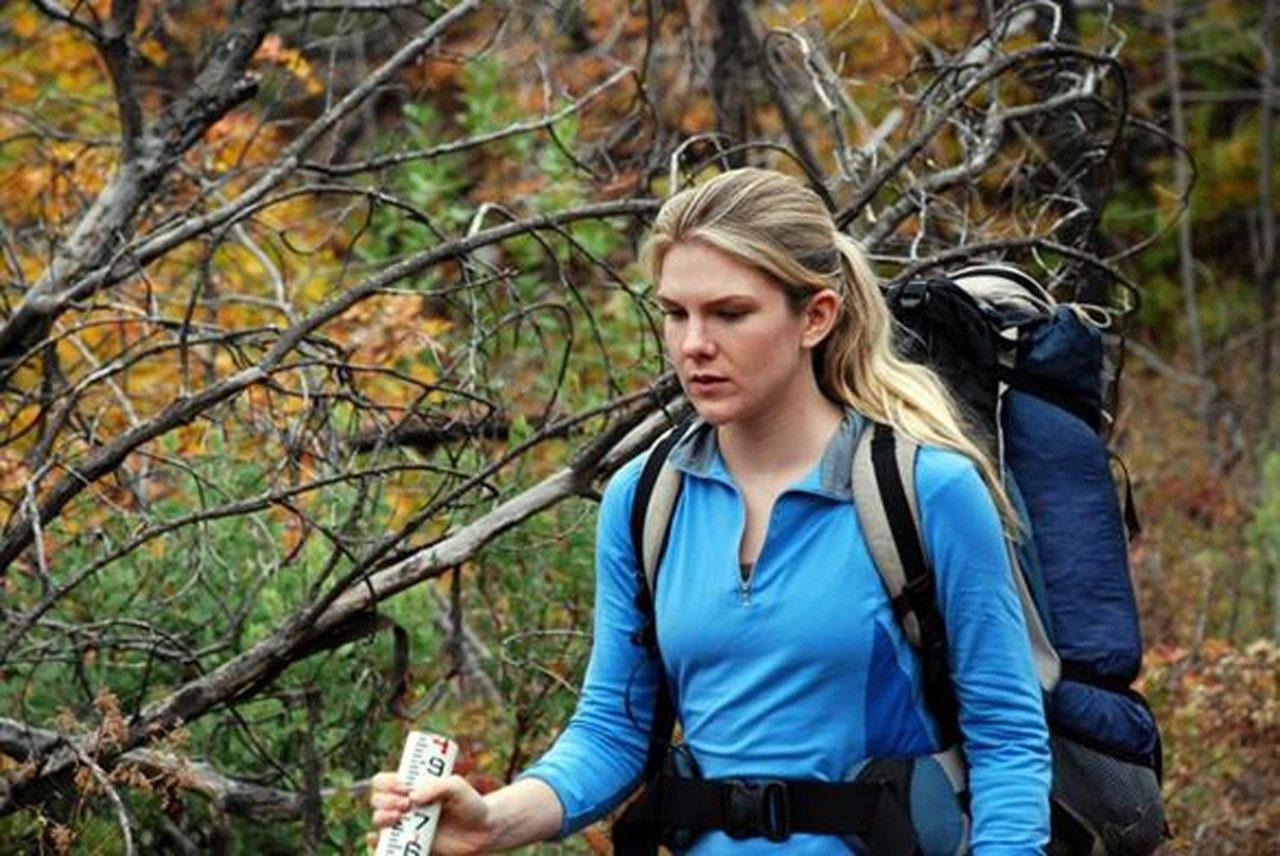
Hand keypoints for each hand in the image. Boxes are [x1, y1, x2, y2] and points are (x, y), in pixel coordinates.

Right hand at [368, 771, 492, 854]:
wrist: (482, 832)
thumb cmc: (470, 804)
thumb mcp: (458, 787)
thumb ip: (439, 786)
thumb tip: (413, 797)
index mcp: (411, 787)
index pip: (384, 781)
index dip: (387, 782)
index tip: (404, 786)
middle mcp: (404, 805)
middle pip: (377, 800)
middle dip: (386, 800)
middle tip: (406, 804)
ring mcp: (405, 826)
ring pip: (379, 820)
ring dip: (382, 817)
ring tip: (401, 817)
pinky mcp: (409, 845)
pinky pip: (386, 846)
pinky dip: (375, 844)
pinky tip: (376, 840)